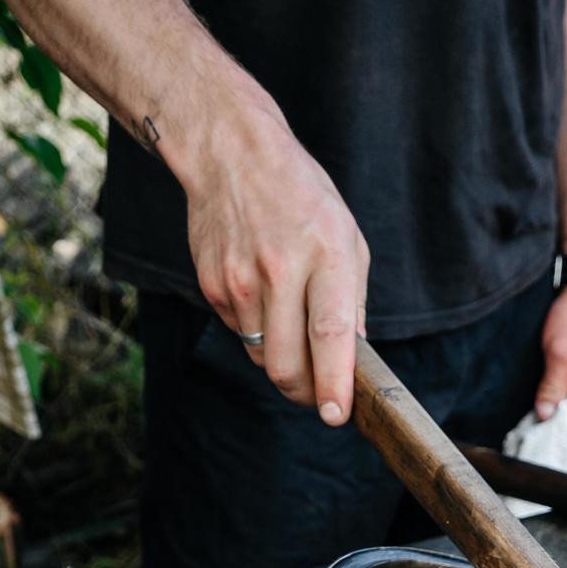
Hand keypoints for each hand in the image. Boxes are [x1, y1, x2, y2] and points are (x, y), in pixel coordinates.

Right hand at [181, 103, 369, 425]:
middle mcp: (279, 270)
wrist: (231, 152)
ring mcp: (240, 280)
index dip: (332, 383)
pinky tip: (265, 299)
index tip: (335, 415)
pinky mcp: (212, 285)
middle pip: (286, 364)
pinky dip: (259, 334)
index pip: (329, 334)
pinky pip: (242, 335)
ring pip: (263, 358)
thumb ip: (354, 301)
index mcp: (325, 255)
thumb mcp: (346, 237)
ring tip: (293, 330)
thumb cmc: (301, 196)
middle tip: (319, 397)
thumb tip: (354, 359)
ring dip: (283, 363)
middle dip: (306, 393)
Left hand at [535, 283, 566, 430]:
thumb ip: (553, 387)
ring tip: (534, 413)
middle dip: (556, 424)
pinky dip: (562, 397)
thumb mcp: (560, 353)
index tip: (534, 436)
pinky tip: (545, 397)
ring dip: (557, 410)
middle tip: (529, 427)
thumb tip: (544, 416)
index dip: (558, 432)